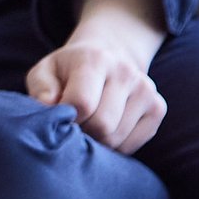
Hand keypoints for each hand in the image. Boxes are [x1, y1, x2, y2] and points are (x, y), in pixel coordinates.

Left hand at [26, 0, 170, 153]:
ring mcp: (146, 90)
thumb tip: (47, 106)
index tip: (60, 117)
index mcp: (94, 59)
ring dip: (98, 141)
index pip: (82, 103)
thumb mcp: (45, 70)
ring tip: (88, 125)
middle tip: (73, 125)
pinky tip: (106, 129)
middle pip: (103, 125)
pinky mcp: (158, 108)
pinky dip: (115, 145)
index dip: (66, 118)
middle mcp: (125, 73)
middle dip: (83, 132)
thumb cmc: (69, 69)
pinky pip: (133, 144)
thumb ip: (40, 88)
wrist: (108, 53)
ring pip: (118, 138)